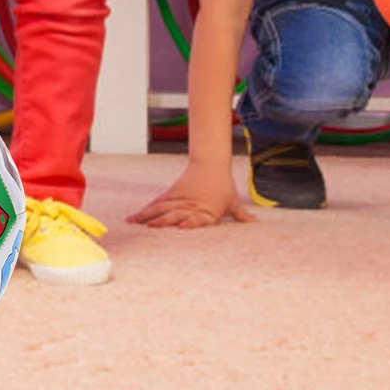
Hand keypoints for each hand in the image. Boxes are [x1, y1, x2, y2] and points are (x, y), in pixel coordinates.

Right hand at [127, 166, 250, 229]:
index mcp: (206, 210)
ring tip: (134, 223)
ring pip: (160, 208)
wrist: (210, 163)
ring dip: (147, 216)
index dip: (191, 221)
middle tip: (152, 226)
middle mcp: (190, 205)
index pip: (198, 217)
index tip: (183, 225)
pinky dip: (144, 211)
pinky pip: (155, 204)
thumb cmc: (223, 186)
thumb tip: (256, 223)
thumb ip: (242, 215)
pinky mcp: (170, 195)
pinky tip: (133, 218)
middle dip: (164, 220)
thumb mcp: (232, 201)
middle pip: (175, 212)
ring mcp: (178, 199)